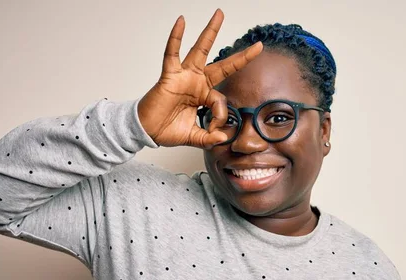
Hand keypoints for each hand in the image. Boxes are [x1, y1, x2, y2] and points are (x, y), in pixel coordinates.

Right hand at [138, 9, 262, 148]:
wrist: (147, 132)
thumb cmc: (167, 130)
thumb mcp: (194, 136)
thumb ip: (208, 138)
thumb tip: (223, 138)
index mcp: (203, 96)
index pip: (221, 101)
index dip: (221, 117)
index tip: (215, 131)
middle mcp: (196, 82)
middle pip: (223, 65)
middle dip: (241, 57)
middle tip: (258, 46)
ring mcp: (184, 76)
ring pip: (200, 50)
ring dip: (210, 32)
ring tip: (220, 15)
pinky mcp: (170, 76)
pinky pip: (172, 53)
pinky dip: (176, 37)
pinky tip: (181, 22)